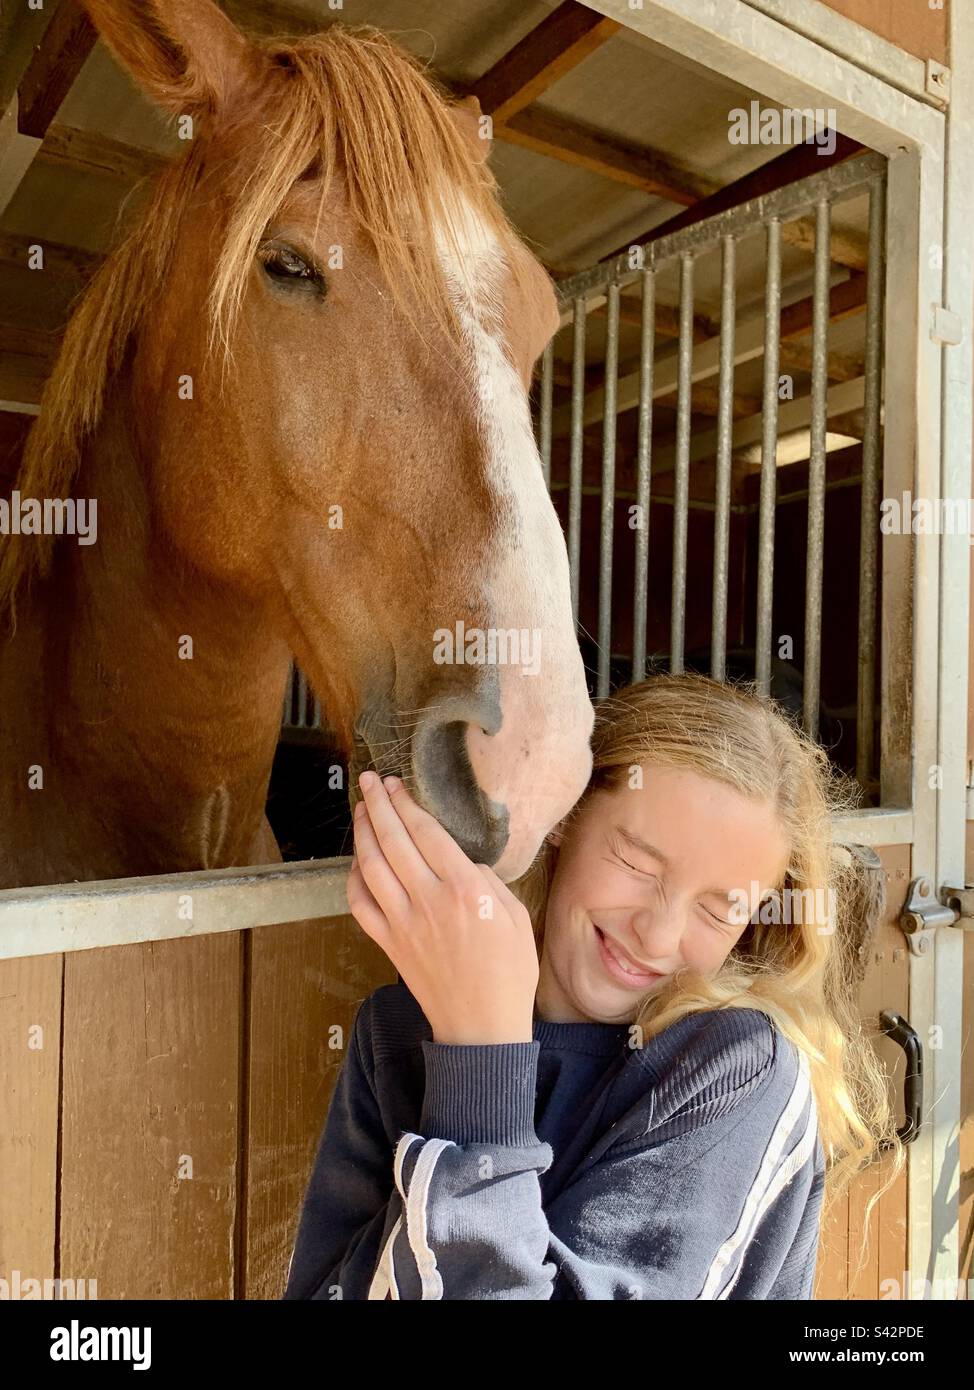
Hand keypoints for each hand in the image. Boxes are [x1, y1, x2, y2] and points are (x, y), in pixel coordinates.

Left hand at [346, 771, 538, 1044]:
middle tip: (369, 782)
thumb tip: (464, 861)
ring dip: (362, 833)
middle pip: (393, 841)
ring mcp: (403, 923)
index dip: (407, 803)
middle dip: (377, 805)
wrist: (482, 1028)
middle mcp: (429, 901)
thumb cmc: (508, 974)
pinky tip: (357, 862)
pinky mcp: (389, 944)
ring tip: (360, 809)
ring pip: (371, 867)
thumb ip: (488, 881)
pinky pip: (360, 904)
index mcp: (465, 890)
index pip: (426, 832)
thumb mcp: (516, 917)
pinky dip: (353, 878)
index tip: (396, 784)